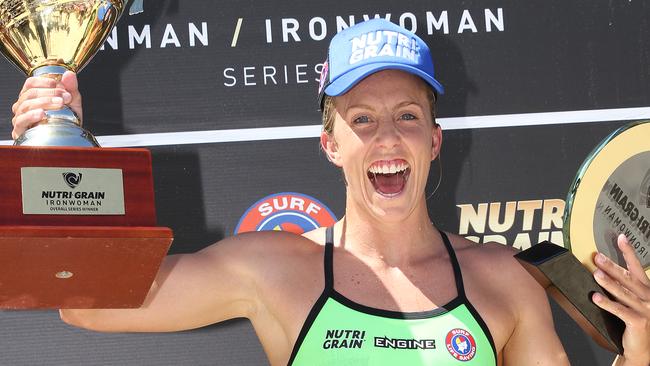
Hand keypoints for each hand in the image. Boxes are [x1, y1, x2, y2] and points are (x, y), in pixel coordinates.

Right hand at [11, 71, 82, 139]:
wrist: (69, 139)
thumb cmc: (67, 120)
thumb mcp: (72, 102)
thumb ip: (71, 88)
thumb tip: (69, 74)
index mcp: (32, 96)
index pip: (30, 83)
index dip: (43, 81)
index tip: (56, 84)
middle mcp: (23, 106)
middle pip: (30, 94)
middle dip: (49, 93)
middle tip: (65, 97)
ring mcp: (20, 118)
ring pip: (26, 105)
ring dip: (44, 102)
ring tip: (60, 104)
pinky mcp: (20, 131)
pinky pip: (21, 121)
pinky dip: (31, 116)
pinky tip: (42, 114)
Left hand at [592, 234, 649, 364]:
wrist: (642, 348)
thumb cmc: (634, 322)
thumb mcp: (630, 302)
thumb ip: (621, 288)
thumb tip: (601, 271)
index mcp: (646, 290)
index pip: (637, 267)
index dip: (629, 252)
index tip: (621, 238)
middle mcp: (648, 297)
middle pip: (628, 278)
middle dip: (612, 266)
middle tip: (598, 257)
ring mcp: (645, 310)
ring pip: (624, 293)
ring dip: (609, 283)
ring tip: (596, 274)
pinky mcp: (638, 322)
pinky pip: (620, 310)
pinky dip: (607, 303)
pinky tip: (595, 297)